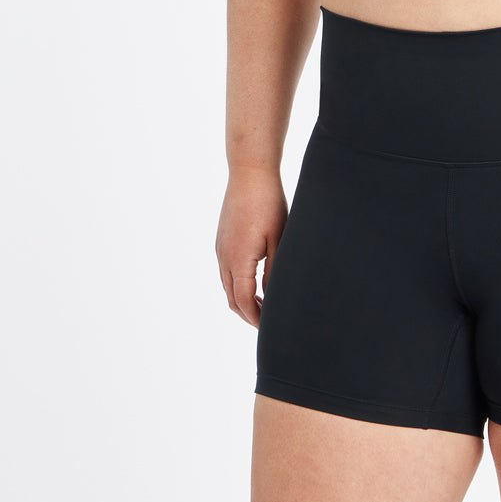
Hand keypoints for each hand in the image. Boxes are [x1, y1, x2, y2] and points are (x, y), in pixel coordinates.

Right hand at [215, 165, 287, 327]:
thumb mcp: (278, 238)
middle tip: (267, 323)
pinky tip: (254, 281)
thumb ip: (274, 270)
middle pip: (232, 298)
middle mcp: (224, 257)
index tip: (269, 328)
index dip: (256, 319)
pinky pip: (226, 271)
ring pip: (227, 285)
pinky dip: (237, 284)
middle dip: (248, 314)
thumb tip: (273, 296)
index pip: (243, 302)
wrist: (249, 172)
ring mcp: (220, 248)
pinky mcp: (222, 239)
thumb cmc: (269, 202)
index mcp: (238, 260)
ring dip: (242, 300)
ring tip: (263, 305)